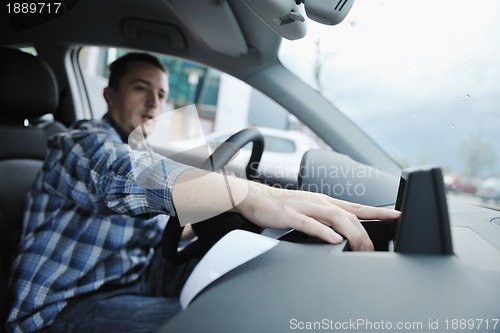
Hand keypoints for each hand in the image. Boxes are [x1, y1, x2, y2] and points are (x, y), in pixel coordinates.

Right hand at [173, 169, 399, 250]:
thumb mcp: (307, 210)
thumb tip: (340, 234)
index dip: (378, 211)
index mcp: (324, 201)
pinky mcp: (289, 214)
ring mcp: (304, 206)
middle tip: (376, 248)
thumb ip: (324, 220)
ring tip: (362, 247)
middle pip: (350, 215)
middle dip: (367, 231)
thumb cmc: (280, 204)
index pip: (356, 206)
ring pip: (334, 218)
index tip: (397, 215)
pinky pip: (309, 223)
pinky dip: (323, 232)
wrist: (253, 196)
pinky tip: (334, 240)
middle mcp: (318, 201)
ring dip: (351, 233)